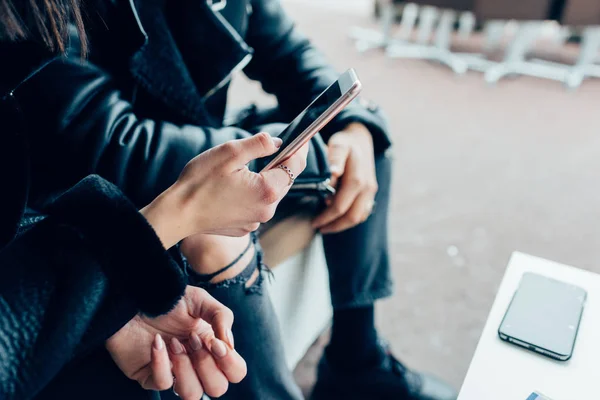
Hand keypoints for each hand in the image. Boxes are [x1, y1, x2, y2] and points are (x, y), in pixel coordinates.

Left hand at [106, 286, 245, 398]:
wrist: (134, 298)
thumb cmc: (169, 299)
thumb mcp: (201, 300)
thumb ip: (222, 317)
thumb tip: (228, 344)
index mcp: (213, 348)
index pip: (236, 372)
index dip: (230, 363)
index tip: (215, 344)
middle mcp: (197, 365)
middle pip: (218, 388)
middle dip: (206, 365)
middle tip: (192, 339)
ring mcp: (175, 373)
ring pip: (192, 394)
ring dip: (185, 368)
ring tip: (174, 343)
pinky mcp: (151, 377)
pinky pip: (163, 383)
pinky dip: (161, 362)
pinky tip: (157, 342)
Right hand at [141, 132, 307, 247]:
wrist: (178, 213)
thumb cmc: (199, 182)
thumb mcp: (229, 153)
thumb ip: (259, 144)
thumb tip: (279, 142)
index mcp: (267, 190)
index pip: (295, 166)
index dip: (300, 149)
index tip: (303, 138)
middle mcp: (267, 209)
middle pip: (285, 181)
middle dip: (280, 164)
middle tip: (270, 150)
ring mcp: (256, 221)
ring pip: (270, 194)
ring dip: (264, 180)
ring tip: (242, 171)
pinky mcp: (245, 227)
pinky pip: (256, 206)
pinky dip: (252, 195)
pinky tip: (233, 188)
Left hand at [312, 123, 377, 233]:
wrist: (361, 139)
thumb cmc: (345, 143)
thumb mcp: (338, 145)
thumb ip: (335, 158)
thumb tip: (334, 172)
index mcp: (357, 179)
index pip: (340, 206)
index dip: (326, 217)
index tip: (313, 222)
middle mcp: (367, 188)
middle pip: (351, 216)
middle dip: (333, 225)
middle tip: (317, 226)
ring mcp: (371, 191)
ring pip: (358, 217)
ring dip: (342, 225)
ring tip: (325, 226)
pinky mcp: (371, 193)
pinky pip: (363, 213)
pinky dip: (350, 219)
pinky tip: (337, 219)